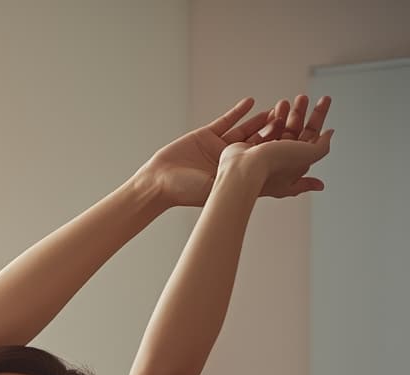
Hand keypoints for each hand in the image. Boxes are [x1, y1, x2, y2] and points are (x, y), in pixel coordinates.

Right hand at [136, 97, 279, 207]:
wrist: (159, 181)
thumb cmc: (185, 192)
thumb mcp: (219, 188)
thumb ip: (243, 183)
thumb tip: (273, 183)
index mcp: (235, 177)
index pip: (263, 163)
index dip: (280, 152)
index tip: (297, 142)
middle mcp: (230, 162)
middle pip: (258, 144)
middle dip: (276, 132)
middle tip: (293, 118)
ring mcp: (219, 147)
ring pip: (246, 131)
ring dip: (261, 120)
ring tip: (278, 109)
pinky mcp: (207, 135)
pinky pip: (226, 121)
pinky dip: (238, 111)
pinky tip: (251, 102)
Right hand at [219, 94, 333, 197]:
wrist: (243, 170)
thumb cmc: (275, 166)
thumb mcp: (309, 155)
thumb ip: (323, 146)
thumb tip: (329, 134)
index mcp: (295, 165)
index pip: (311, 138)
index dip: (318, 118)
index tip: (323, 101)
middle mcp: (280, 161)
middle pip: (294, 132)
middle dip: (300, 112)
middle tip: (302, 97)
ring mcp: (263, 156)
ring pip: (277, 130)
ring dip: (284, 113)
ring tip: (284, 102)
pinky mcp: (248, 149)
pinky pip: (261, 131)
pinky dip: (267, 120)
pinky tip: (271, 112)